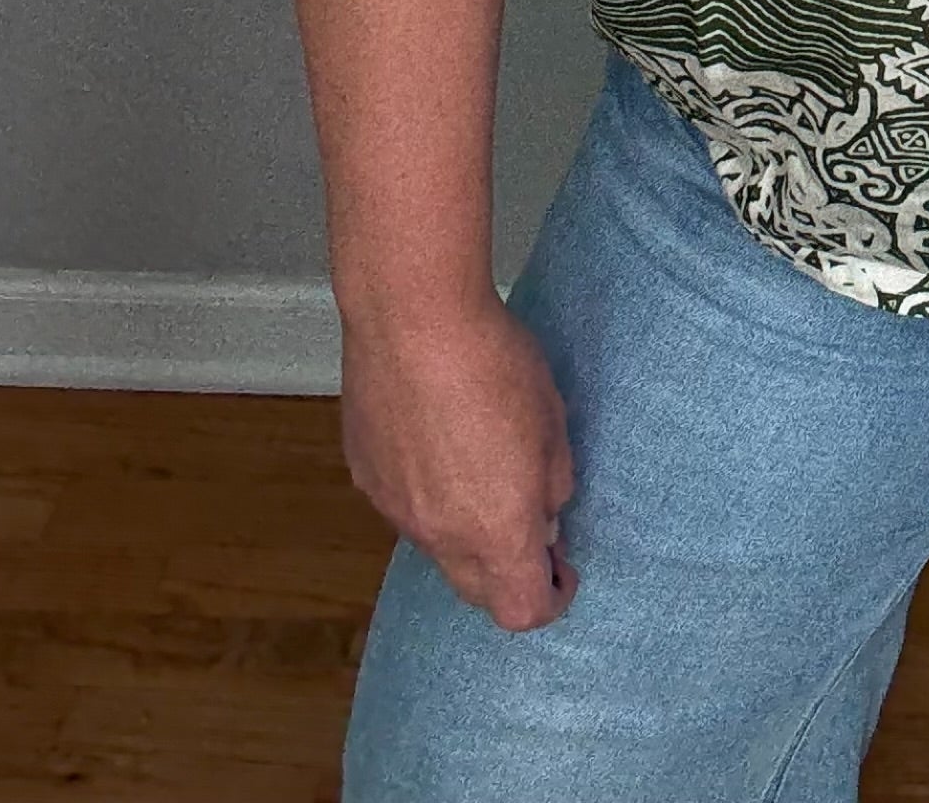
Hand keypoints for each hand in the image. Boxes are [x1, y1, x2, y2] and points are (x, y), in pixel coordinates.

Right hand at [339, 292, 578, 629]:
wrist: (412, 319)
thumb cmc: (494, 363)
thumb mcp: (553, 422)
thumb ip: (552, 485)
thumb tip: (543, 517)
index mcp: (496, 530)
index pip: (523, 609)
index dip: (551, 595)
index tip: (563, 565)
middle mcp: (440, 535)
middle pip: (476, 591)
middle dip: (506, 572)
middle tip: (528, 523)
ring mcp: (395, 509)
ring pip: (437, 546)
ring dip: (464, 529)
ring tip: (479, 464)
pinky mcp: (364, 475)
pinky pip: (403, 505)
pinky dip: (426, 492)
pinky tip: (436, 437)